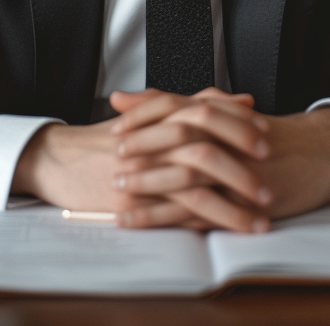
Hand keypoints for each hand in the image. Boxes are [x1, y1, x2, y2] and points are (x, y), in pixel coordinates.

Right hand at [10, 88, 258, 224]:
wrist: (58, 158)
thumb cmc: (105, 140)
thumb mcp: (148, 116)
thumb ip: (193, 105)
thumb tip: (240, 99)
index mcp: (160, 113)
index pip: (207, 109)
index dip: (238, 120)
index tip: (267, 132)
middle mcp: (154, 136)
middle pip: (208, 139)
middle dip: (244, 155)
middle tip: (272, 168)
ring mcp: (145, 166)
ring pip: (199, 177)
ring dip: (235, 197)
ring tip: (263, 211)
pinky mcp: (135, 196)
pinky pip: (177, 209)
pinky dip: (208, 219)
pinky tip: (230, 229)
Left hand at [112, 94, 329, 228]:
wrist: (323, 150)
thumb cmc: (274, 136)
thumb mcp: (228, 115)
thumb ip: (183, 105)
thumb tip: (130, 96)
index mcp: (218, 113)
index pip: (171, 106)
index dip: (140, 116)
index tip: (113, 125)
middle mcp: (225, 136)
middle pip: (173, 137)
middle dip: (139, 149)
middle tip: (109, 158)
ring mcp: (234, 167)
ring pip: (183, 173)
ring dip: (148, 184)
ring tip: (118, 192)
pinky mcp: (243, 197)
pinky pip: (199, 209)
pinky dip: (167, 216)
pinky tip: (145, 221)